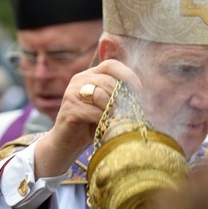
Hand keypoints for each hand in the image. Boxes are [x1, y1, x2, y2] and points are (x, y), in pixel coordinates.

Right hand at [34, 59, 142, 177]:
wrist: (67, 143)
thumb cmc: (91, 124)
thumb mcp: (107, 106)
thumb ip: (118, 96)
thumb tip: (140, 96)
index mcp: (90, 75)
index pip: (111, 65)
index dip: (127, 75)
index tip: (139, 90)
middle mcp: (79, 79)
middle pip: (108, 81)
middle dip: (121, 99)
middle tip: (126, 113)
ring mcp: (72, 93)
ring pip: (100, 95)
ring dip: (112, 110)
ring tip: (114, 120)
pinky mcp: (69, 109)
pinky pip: (92, 111)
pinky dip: (102, 119)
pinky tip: (103, 126)